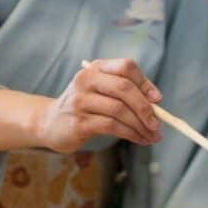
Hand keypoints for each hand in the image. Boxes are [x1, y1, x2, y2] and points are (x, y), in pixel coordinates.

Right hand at [36, 58, 162, 153]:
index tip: (157, 100)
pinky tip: (138, 139)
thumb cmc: (84, 107)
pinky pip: (111, 126)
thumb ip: (124, 93)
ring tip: (151, 136)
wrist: (50, 123)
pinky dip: (130, 134)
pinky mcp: (79, 122)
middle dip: (145, 108)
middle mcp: (86, 80)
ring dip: (140, 125)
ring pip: (119, 110)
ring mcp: (80, 101)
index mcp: (95, 68)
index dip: (145, 83)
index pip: (126, 67)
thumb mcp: (101, 92)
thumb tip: (156, 104)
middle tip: (157, 125)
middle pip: (124, 88)